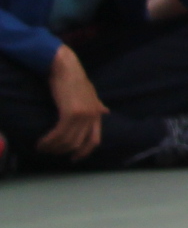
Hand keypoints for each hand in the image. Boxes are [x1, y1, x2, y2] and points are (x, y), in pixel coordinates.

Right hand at [42, 45, 106, 159]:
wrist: (67, 69)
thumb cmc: (77, 80)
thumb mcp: (91, 93)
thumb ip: (97, 105)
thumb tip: (106, 111)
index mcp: (97, 114)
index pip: (95, 140)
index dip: (84, 152)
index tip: (73, 158)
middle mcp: (92, 116)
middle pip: (78, 144)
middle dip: (63, 151)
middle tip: (50, 152)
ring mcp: (82, 115)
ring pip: (67, 141)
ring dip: (53, 147)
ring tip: (42, 148)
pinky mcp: (70, 113)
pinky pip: (59, 134)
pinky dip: (49, 140)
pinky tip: (41, 142)